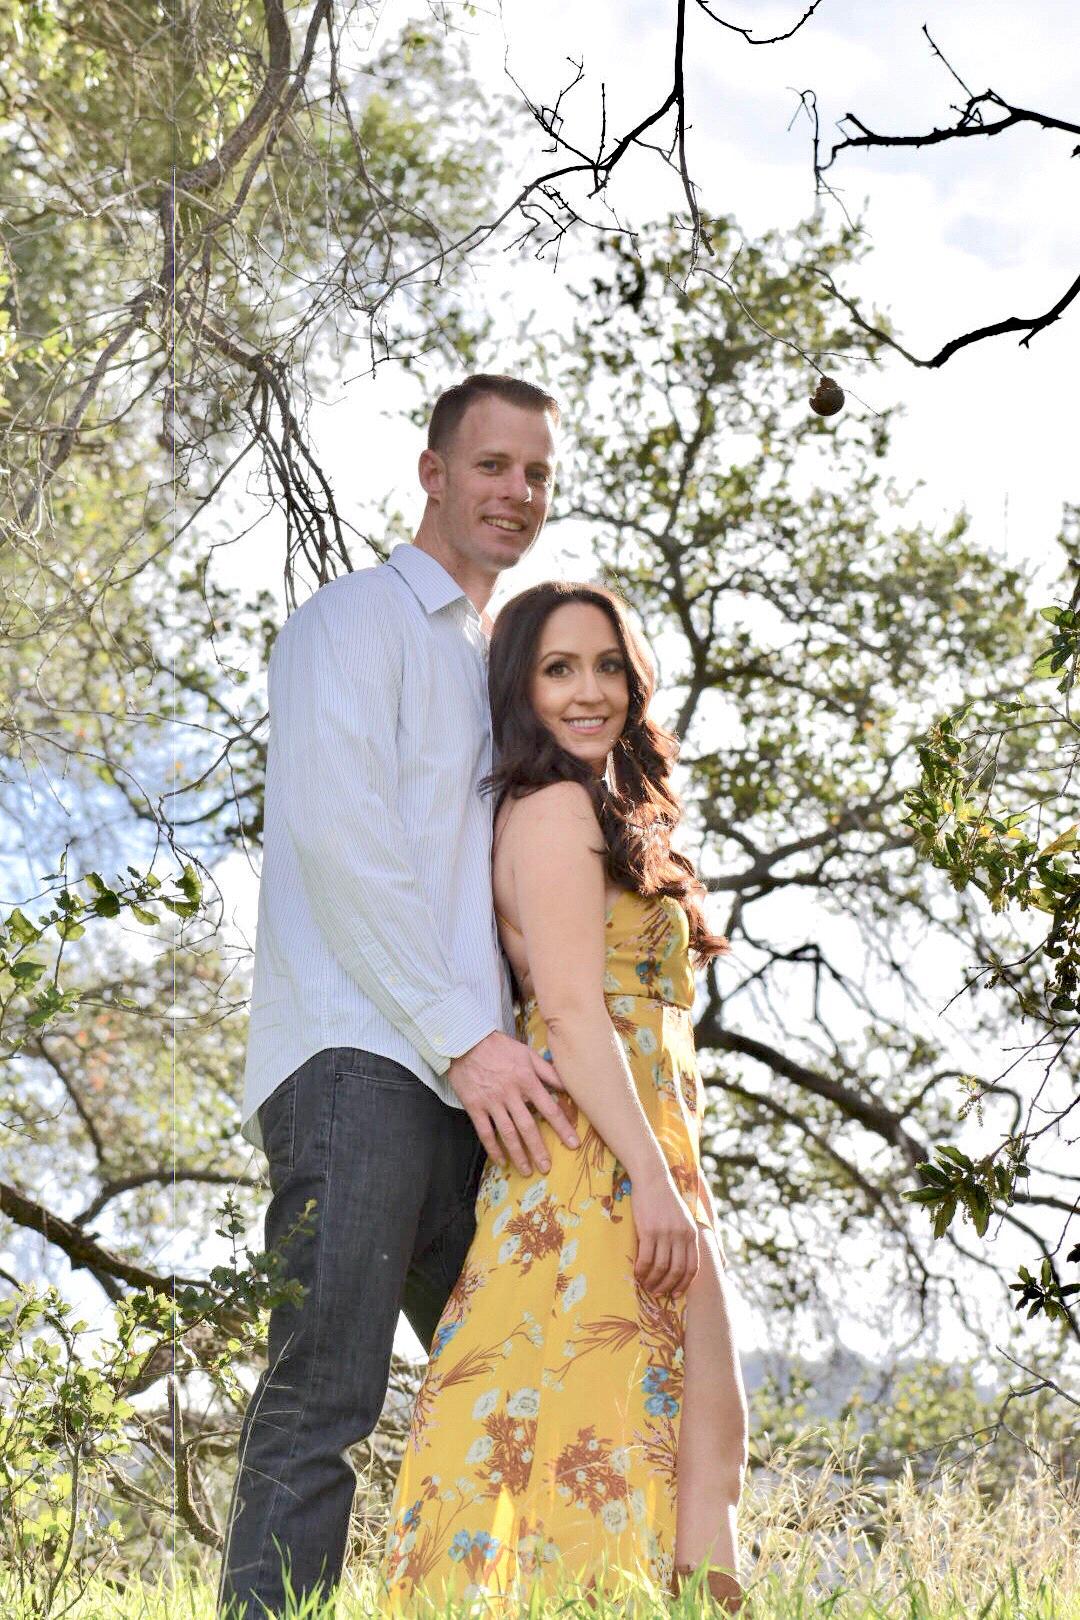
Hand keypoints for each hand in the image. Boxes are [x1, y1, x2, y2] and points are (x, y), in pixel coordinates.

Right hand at [447, 1030, 579, 1176]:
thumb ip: (548, 1071)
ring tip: (526, 1170)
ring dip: (518, 1154)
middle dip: (539, 1149)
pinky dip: (493, 1149)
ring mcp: (492, 1102)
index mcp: (527, 1080)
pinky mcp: (474, 1106)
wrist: (466, 1042)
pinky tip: (501, 1161)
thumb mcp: (527, 1053)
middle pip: (528, 1127)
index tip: (573, 1144)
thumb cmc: (500, 1047)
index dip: (562, 1128)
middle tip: (546, 1167)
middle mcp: (511, 1094)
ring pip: (507, 1133)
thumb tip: (568, 1086)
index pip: (549, 1108)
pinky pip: (485, 1132)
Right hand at [629, 1164, 698, 1296]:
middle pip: (678, 1270)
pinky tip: (637, 1273)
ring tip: (646, 1285)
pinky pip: (646, 1258)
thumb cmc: (666, 1200)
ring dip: (653, 1281)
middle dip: (667, 1286)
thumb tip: (681, 1259)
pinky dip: (642, 1270)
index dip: (684, 1284)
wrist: (653, 1179)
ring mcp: (665, 1233)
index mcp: (692, 1234)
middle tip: (657, 1293)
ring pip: (662, 1267)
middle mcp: (681, 1235)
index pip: (693, 1267)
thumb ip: (685, 1236)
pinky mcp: (649, 1230)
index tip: (676, 1294)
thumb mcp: (683, 1218)